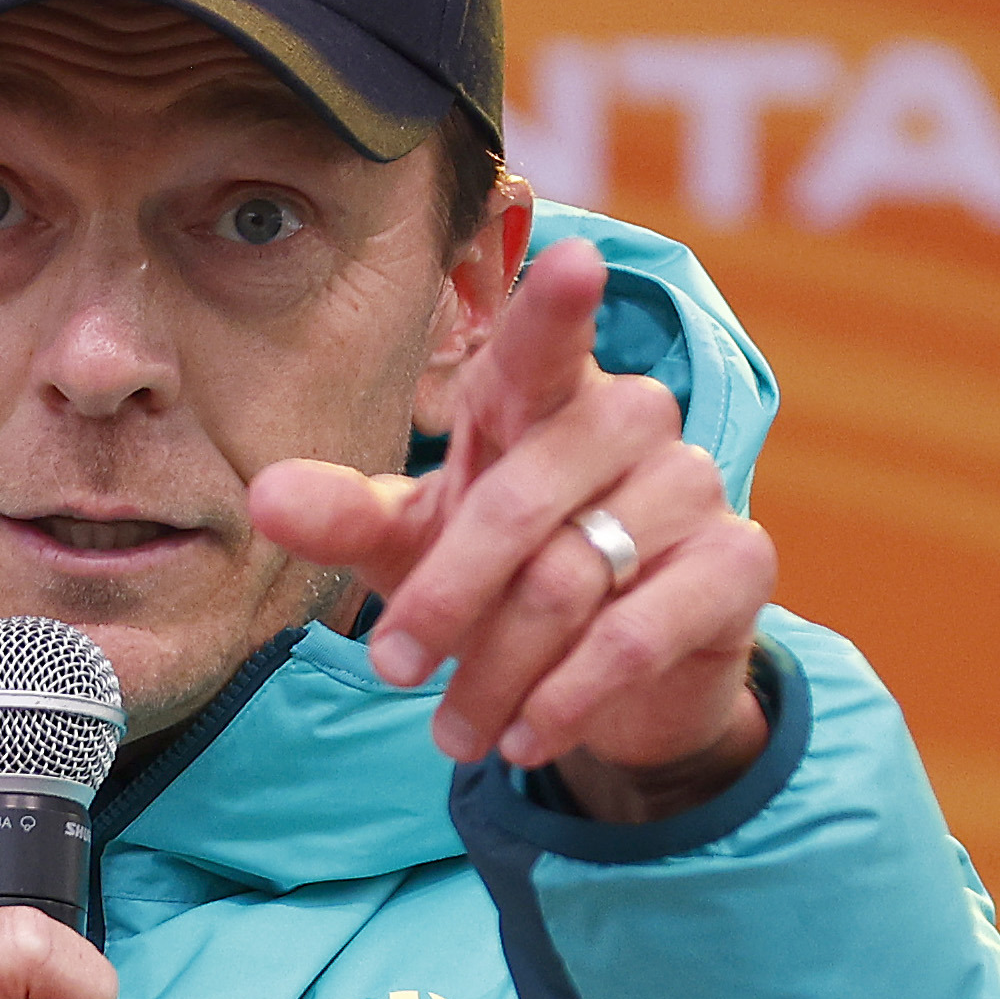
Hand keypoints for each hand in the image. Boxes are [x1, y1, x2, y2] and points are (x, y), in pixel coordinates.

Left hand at [250, 235, 780, 819]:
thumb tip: (262, 498)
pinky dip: (568, 697)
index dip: (556, 307)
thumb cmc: (504, 577)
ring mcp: (693, 487)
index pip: (547, 343)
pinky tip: (526, 738)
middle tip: (393, 669)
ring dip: (498, 671)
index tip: (572, 260)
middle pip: (522, 504)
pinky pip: (638, 634)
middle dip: (446, 598)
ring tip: (454, 733)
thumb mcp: (416, 547)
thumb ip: (347, 518)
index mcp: (544, 396)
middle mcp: (630, 421)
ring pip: (572, 581)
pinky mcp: (738, 564)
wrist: (618, 676)